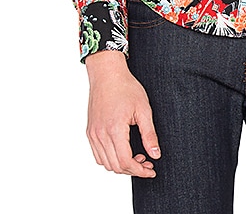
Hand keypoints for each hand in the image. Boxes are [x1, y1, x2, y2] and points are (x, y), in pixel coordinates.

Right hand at [86, 50, 159, 176]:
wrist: (107, 73)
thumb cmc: (126, 87)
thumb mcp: (144, 109)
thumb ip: (149, 135)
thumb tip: (155, 154)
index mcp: (114, 129)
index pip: (125, 162)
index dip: (140, 170)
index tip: (151, 170)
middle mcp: (100, 134)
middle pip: (115, 166)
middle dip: (133, 170)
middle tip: (147, 163)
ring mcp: (93, 133)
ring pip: (105, 163)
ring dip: (121, 166)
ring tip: (136, 157)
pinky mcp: (90, 131)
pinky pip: (98, 155)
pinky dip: (110, 159)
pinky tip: (122, 151)